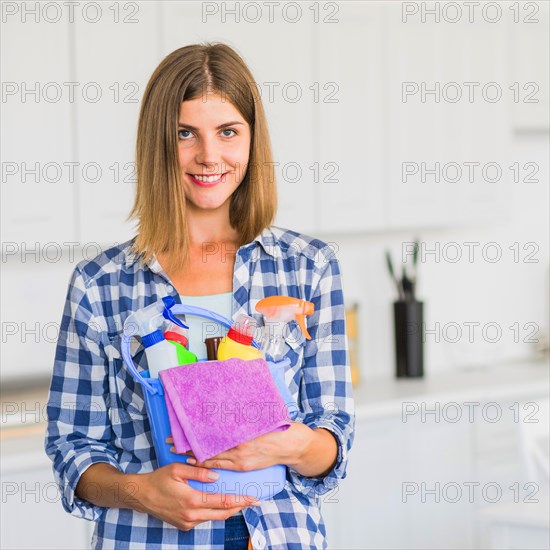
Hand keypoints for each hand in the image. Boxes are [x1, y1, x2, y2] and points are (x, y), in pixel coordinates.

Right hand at [132, 462, 260, 530]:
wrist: (141, 496)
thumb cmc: (159, 479)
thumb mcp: (178, 469)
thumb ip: (199, 472)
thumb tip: (217, 476)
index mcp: (192, 500)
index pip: (222, 502)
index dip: (240, 500)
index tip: (252, 498)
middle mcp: (191, 515)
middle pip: (222, 513)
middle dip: (239, 507)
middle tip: (254, 501)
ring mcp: (188, 522)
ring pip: (214, 517)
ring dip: (228, 510)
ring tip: (241, 501)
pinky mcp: (184, 525)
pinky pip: (205, 518)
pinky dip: (215, 512)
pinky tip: (222, 504)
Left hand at [166, 422, 311, 471]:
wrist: (292, 446)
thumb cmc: (277, 426)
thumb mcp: (260, 416)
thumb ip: (243, 414)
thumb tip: (227, 403)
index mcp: (242, 433)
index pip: (213, 433)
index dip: (195, 433)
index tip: (180, 428)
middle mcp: (238, 447)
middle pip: (207, 446)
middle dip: (188, 444)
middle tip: (171, 440)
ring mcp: (240, 458)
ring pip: (211, 458)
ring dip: (193, 455)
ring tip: (177, 451)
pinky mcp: (243, 466)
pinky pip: (221, 465)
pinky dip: (206, 464)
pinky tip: (195, 462)